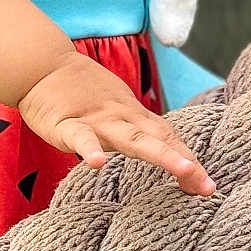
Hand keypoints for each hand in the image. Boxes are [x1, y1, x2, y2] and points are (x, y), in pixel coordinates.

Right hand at [17, 52, 216, 196]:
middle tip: (208, 186)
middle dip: (186, 161)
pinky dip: (89, 150)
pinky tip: (98, 164)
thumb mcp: (114, 109)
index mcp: (132, 116)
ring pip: (132, 138)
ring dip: (160, 153)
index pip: (167, 137)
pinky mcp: (66, 124)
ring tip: (183, 169)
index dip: (189, 159)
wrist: (42, 64)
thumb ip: (135, 129)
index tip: (207, 185)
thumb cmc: (79, 91)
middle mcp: (121, 117)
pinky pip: (80, 138)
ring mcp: (96, 120)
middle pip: (160, 138)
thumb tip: (162, 150)